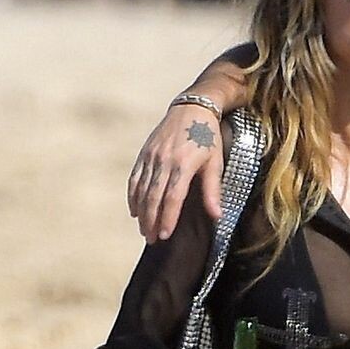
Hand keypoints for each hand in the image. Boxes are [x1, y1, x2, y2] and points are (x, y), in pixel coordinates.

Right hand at [128, 100, 225, 243]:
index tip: (165, 235)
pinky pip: (135, 178)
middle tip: (152, 240)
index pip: (172, 198)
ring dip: (141, 212)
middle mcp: (163, 161)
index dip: (167, 218)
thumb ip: (213, 190)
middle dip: (151, 221)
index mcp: (183, 164)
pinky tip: (134, 211)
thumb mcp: (215, 162)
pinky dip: (133, 196)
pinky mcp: (144, 153)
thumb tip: (217, 216)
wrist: (192, 108)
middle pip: (153, 197)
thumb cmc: (208, 137)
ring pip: (142, 190)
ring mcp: (151, 157)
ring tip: (144, 230)